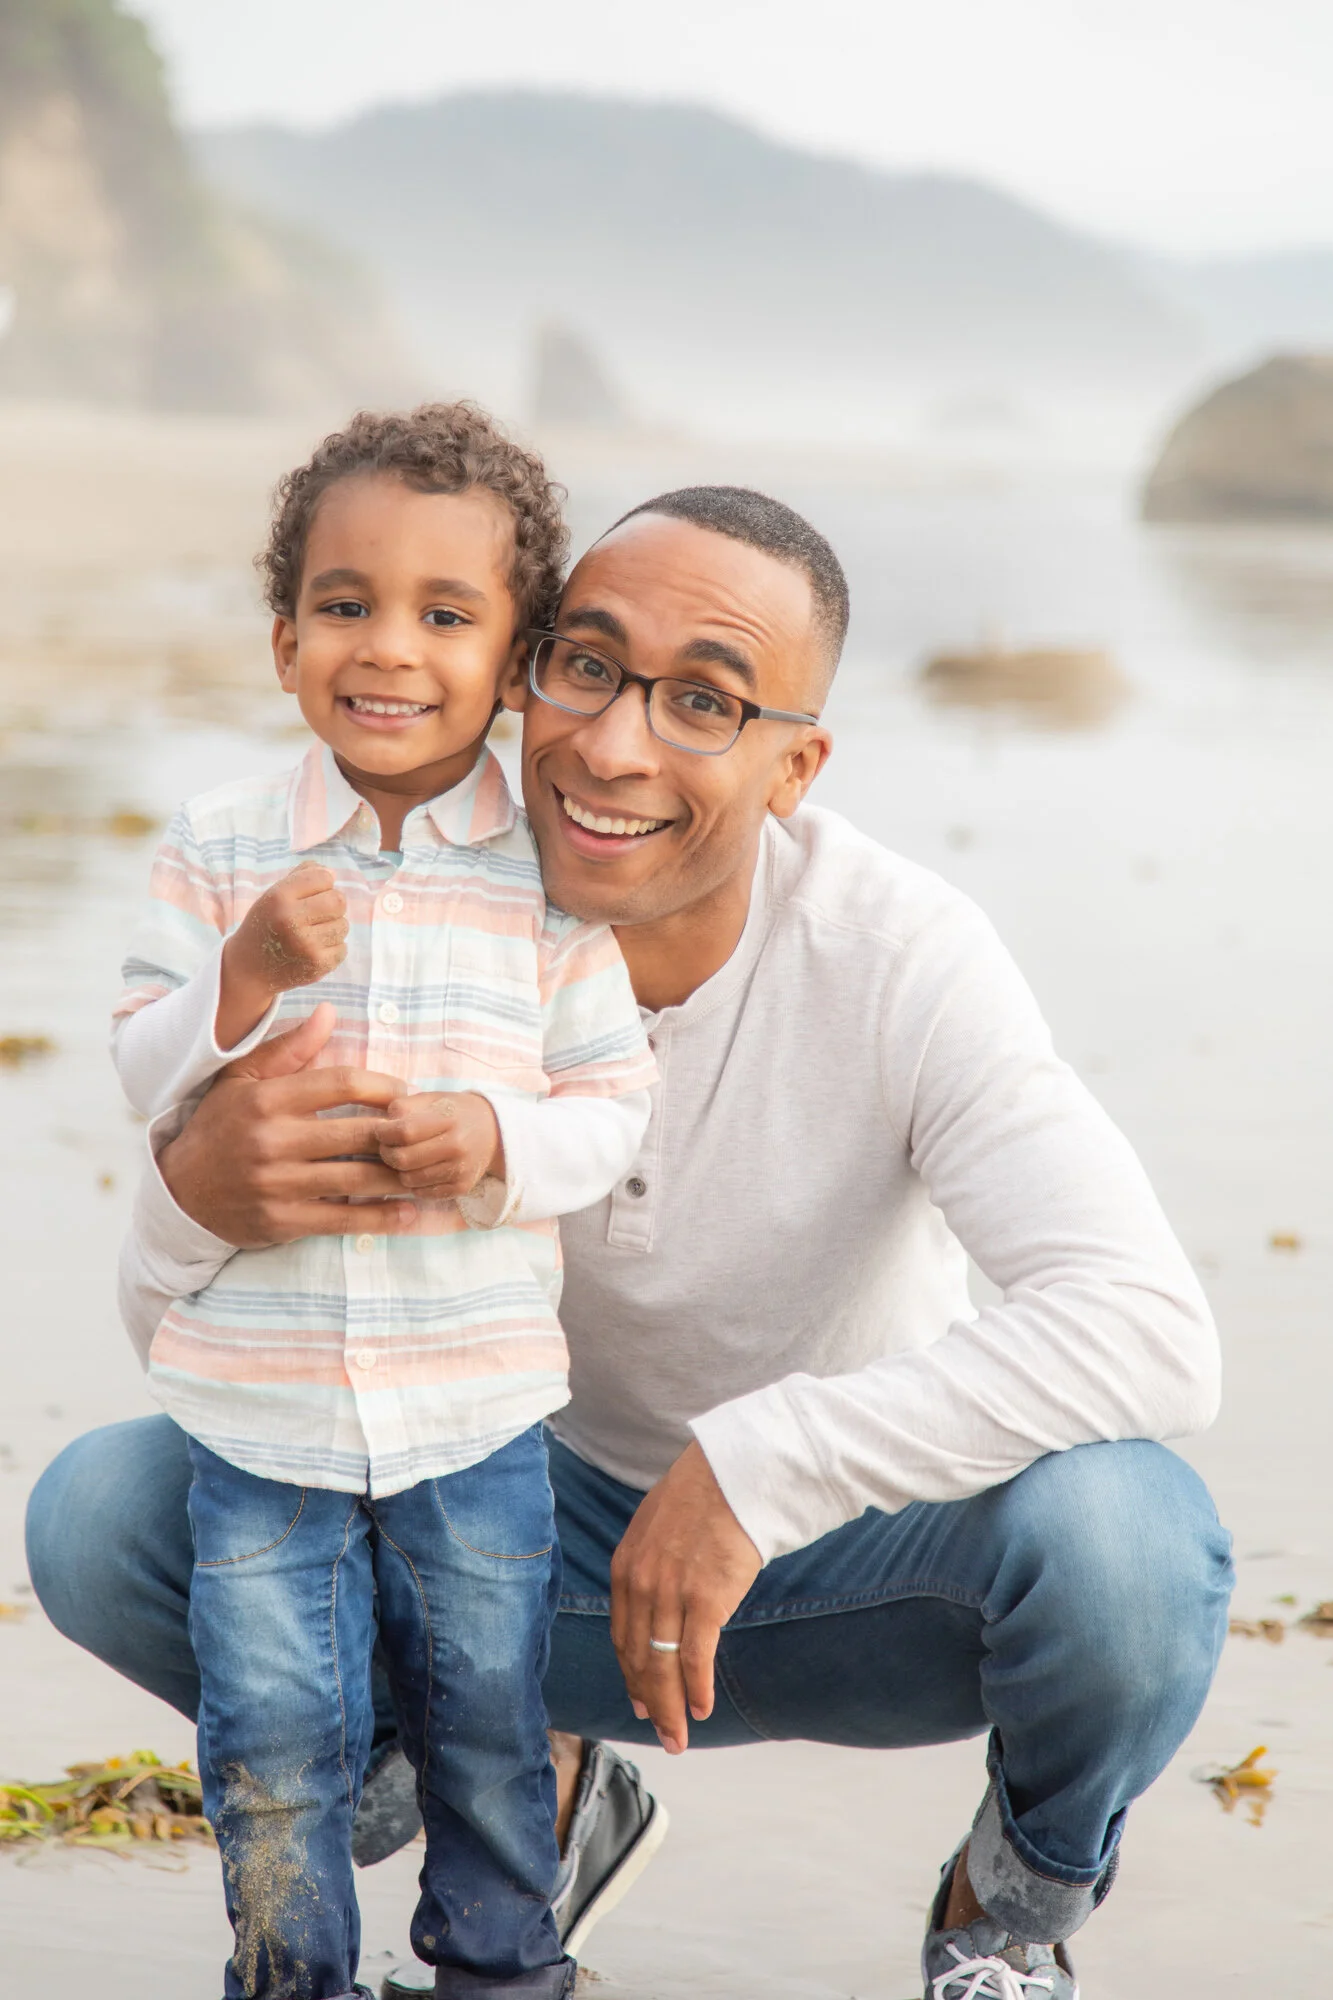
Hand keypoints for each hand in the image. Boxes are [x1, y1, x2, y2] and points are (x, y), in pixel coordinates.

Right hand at [157, 1002, 416, 1247]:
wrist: (181, 1192)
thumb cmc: (221, 1126)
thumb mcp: (242, 1080)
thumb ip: (289, 1049)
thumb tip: (329, 1013)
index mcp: (268, 1099)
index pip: (342, 1083)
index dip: (384, 1087)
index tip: (405, 1094)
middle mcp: (273, 1140)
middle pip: (359, 1132)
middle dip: (402, 1134)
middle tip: (429, 1133)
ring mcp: (278, 1184)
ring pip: (358, 1178)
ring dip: (401, 1176)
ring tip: (428, 1170)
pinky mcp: (282, 1221)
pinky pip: (343, 1219)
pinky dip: (382, 1218)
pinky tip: (408, 1213)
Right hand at [218, 863, 347, 1046]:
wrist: (250, 968)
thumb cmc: (268, 924)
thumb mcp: (274, 894)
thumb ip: (302, 876)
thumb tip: (331, 873)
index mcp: (279, 897)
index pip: (324, 877)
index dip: (323, 883)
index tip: (312, 893)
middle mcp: (291, 920)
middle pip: (338, 901)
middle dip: (332, 905)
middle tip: (317, 914)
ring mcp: (305, 945)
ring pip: (343, 925)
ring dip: (332, 927)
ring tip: (312, 933)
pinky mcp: (317, 965)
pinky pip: (343, 948)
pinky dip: (332, 948)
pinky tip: (313, 950)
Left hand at [376, 1092, 503, 1197]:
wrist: (494, 1132)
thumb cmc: (455, 1112)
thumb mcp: (433, 1098)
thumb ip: (404, 1106)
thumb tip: (381, 1126)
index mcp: (448, 1119)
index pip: (403, 1131)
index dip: (384, 1133)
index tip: (381, 1131)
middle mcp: (456, 1146)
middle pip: (403, 1159)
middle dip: (387, 1154)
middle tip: (389, 1147)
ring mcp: (460, 1170)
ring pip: (409, 1180)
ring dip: (400, 1170)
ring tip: (406, 1157)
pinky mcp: (461, 1188)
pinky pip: (422, 1193)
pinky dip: (416, 1183)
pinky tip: (421, 1169)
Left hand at [609, 1440, 761, 1755]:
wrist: (735, 1472)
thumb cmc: (705, 1494)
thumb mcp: (659, 1526)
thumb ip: (652, 1564)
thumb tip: (661, 1596)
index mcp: (625, 1566)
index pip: (623, 1636)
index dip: (631, 1675)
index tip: (640, 1701)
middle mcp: (641, 1584)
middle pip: (639, 1660)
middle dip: (650, 1703)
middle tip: (663, 1734)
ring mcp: (671, 1593)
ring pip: (663, 1667)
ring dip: (671, 1709)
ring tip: (679, 1736)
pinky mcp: (705, 1600)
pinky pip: (695, 1658)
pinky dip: (697, 1689)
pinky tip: (702, 1709)